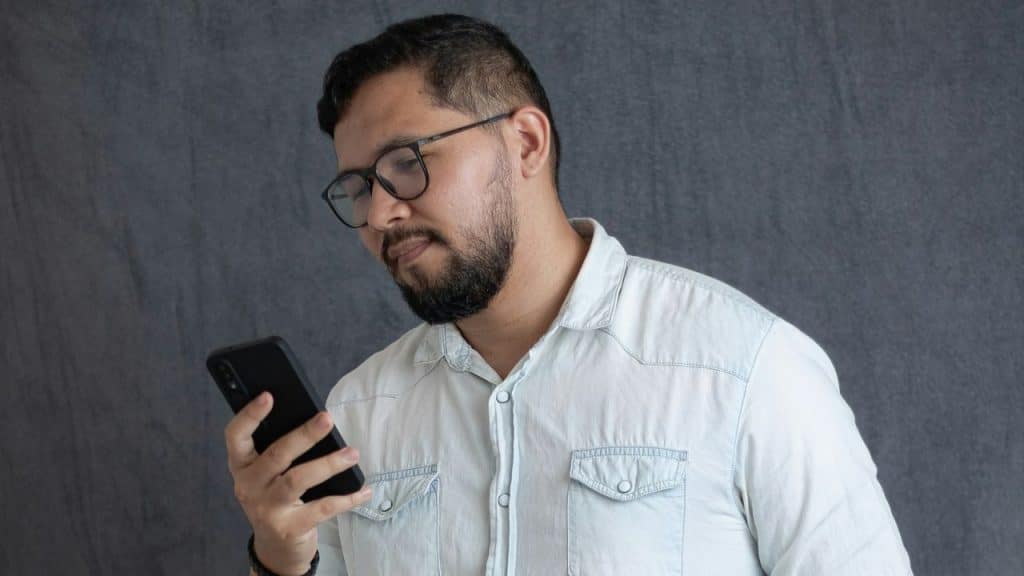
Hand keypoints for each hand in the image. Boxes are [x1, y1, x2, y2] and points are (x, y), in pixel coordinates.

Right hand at [224, 391, 371, 575]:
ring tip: (352, 454)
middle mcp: (249, 486)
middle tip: (327, 418)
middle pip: (276, 455)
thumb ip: (280, 449)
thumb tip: (316, 420)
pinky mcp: (288, 528)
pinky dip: (347, 498)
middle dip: (304, 435)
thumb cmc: (276, 496)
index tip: (268, 396)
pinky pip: (322, 508)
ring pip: (298, 480)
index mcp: (242, 465)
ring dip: (329, 464)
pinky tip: (363, 490)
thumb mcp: (268, 474)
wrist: (276, 546)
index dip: (250, 415)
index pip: (236, 436)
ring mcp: (267, 508)